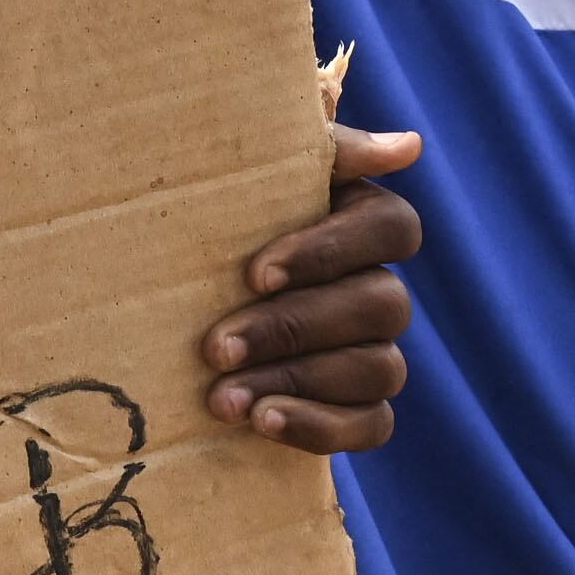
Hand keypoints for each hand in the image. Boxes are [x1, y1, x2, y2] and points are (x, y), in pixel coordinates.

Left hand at [201, 120, 419, 454]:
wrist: (165, 301)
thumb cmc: (213, 222)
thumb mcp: (251, 175)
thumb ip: (324, 151)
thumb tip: (409, 146)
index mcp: (362, 221)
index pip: (393, 228)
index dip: (329, 252)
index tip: (254, 275)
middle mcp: (379, 287)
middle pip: (380, 304)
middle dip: (292, 329)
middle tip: (216, 348)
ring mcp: (376, 352)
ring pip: (377, 368)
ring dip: (296, 382)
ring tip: (223, 397)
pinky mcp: (361, 409)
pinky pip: (372, 426)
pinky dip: (321, 428)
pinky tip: (263, 423)